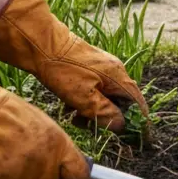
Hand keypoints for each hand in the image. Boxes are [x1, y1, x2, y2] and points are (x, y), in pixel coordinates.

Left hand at [0, 0, 148, 133]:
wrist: (40, 43)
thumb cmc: (62, 69)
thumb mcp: (83, 97)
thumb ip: (104, 113)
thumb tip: (121, 126)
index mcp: (118, 76)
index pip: (137, 102)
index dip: (137, 119)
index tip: (132, 135)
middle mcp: (114, 70)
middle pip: (120, 101)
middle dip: (108, 117)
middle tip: (89, 126)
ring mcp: (101, 67)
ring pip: (105, 96)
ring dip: (93, 110)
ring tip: (74, 116)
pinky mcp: (88, 67)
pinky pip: (94, 89)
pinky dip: (85, 100)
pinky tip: (68, 106)